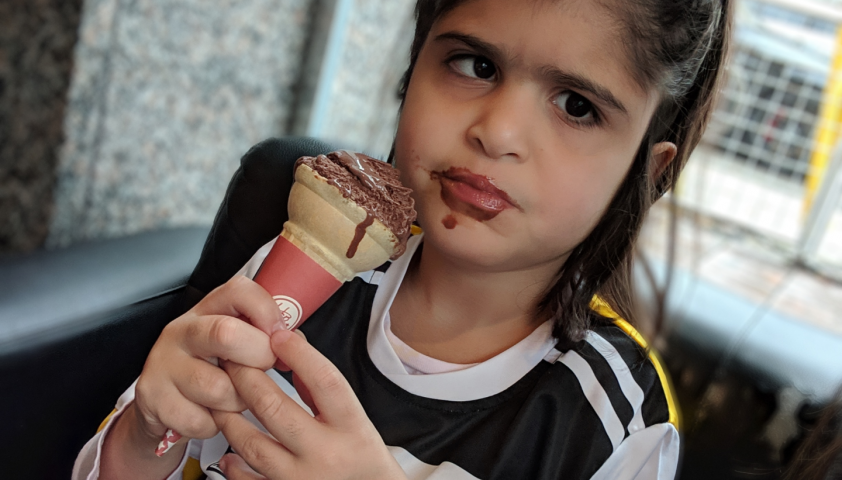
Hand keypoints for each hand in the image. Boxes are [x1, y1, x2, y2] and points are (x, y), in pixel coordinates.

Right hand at [133, 276, 281, 442]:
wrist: (162, 402)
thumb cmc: (211, 368)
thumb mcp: (237, 343)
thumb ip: (267, 337)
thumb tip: (295, 342)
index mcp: (208, 310)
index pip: (238, 291)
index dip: (266, 311)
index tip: (278, 334)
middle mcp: (182, 331)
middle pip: (227, 334)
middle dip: (258, 357)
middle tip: (262, 369)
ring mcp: (163, 363)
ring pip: (217, 387)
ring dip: (237, 402)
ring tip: (234, 398)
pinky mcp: (153, 397)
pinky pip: (200, 419)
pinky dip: (214, 425)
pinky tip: (211, 414)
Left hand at [212, 329, 406, 479]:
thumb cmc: (360, 454)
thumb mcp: (354, 418)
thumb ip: (320, 388)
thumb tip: (289, 350)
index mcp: (351, 427)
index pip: (325, 382)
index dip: (301, 354)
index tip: (280, 336)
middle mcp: (327, 454)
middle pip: (276, 409)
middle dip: (247, 378)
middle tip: (231, 359)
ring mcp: (303, 479)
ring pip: (253, 444)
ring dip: (230, 416)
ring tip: (219, 396)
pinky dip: (232, 465)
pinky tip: (227, 451)